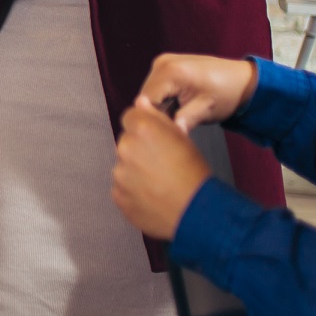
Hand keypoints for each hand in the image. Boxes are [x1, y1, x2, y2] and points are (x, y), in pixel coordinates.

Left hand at [111, 97, 213, 239]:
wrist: (197, 212)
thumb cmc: (194, 174)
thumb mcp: (182, 138)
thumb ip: (156, 117)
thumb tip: (140, 103)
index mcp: (143, 129)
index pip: (130, 117)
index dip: (144, 128)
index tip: (155, 139)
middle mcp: (126, 148)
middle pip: (127, 142)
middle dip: (139, 150)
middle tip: (162, 164)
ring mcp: (120, 174)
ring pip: (124, 167)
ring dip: (136, 172)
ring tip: (160, 183)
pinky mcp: (118, 196)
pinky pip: (123, 189)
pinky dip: (134, 192)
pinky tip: (154, 196)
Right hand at [139, 53, 258, 129]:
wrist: (243, 80)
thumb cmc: (227, 94)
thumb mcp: (204, 110)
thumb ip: (181, 120)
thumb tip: (163, 134)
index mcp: (170, 71)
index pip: (145, 101)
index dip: (152, 119)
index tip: (164, 133)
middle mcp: (162, 63)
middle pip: (145, 96)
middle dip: (155, 114)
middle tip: (171, 128)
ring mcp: (163, 62)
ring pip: (149, 93)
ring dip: (159, 108)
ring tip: (176, 119)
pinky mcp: (167, 65)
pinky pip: (157, 87)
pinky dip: (163, 100)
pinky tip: (176, 109)